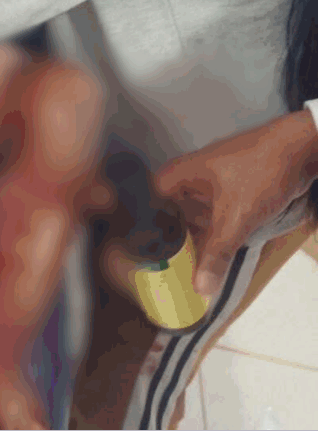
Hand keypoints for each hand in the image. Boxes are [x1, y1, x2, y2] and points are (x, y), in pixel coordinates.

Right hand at [150, 112, 317, 300]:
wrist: (300, 151)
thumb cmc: (258, 173)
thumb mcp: (235, 217)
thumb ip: (216, 253)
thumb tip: (200, 289)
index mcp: (182, 173)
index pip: (149, 198)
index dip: (142, 222)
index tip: (139, 250)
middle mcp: (193, 177)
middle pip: (171, 210)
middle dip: (168, 237)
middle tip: (159, 268)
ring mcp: (214, 184)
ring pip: (194, 215)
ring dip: (192, 238)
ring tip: (181, 268)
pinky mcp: (234, 192)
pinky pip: (214, 217)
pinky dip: (212, 234)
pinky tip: (210, 256)